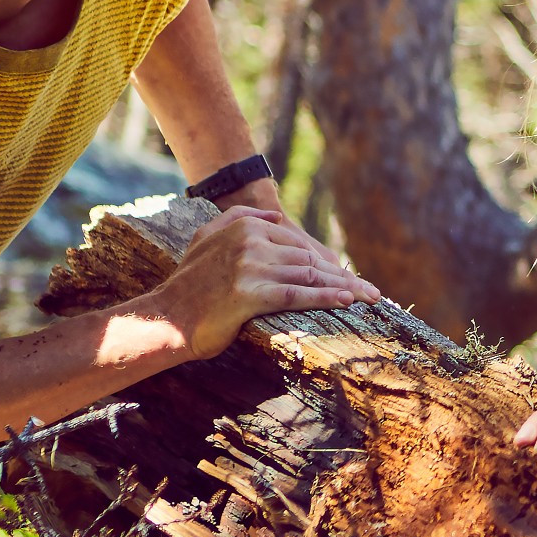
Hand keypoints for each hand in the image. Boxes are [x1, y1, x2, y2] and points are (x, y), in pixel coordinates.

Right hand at [154, 205, 379, 356]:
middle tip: (371, 291)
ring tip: (369, 298)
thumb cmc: (188, 284)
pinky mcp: (251, 294)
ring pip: (309, 276)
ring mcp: (251, 267)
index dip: (327, 263)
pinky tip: (347, 302)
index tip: (349, 276)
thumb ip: (238, 220)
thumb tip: (274, 218)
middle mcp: (251, 243)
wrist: (166, 318)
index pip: (298, 245)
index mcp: (244, 228)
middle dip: (343, 277)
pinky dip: (326, 297)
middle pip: (309, 260)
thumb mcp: (205, 239)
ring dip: (344, 288)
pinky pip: (298, 294)